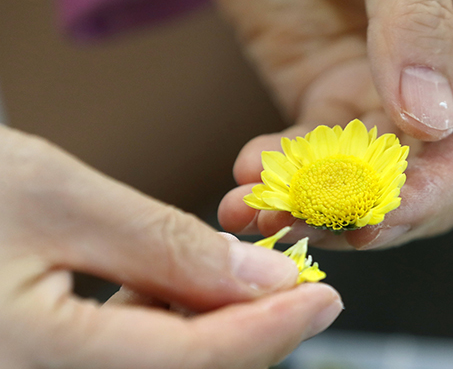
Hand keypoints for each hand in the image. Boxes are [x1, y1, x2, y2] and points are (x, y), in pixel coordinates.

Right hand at [0, 126, 341, 367]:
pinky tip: (173, 290)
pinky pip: (122, 364)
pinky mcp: (39, 368)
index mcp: (32, 362)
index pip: (196, 362)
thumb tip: (261, 275)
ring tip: (234, 274)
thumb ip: (163, 245)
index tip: (325, 295)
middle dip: (249, 332)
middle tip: (290, 279)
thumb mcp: (54, 196)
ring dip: (210, 328)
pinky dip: (164, 328)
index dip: (274, 330)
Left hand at [208, 0, 452, 248]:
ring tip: (259, 209)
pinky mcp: (331, 89)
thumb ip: (418, 21)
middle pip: (426, 174)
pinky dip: (284, 174)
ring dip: (311, 203)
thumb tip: (430, 122)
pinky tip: (250, 180)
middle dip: (363, 207)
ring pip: (365, 176)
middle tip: (301, 220)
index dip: (434, 187)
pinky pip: (314, 152)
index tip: (376, 216)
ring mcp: (388, 87)